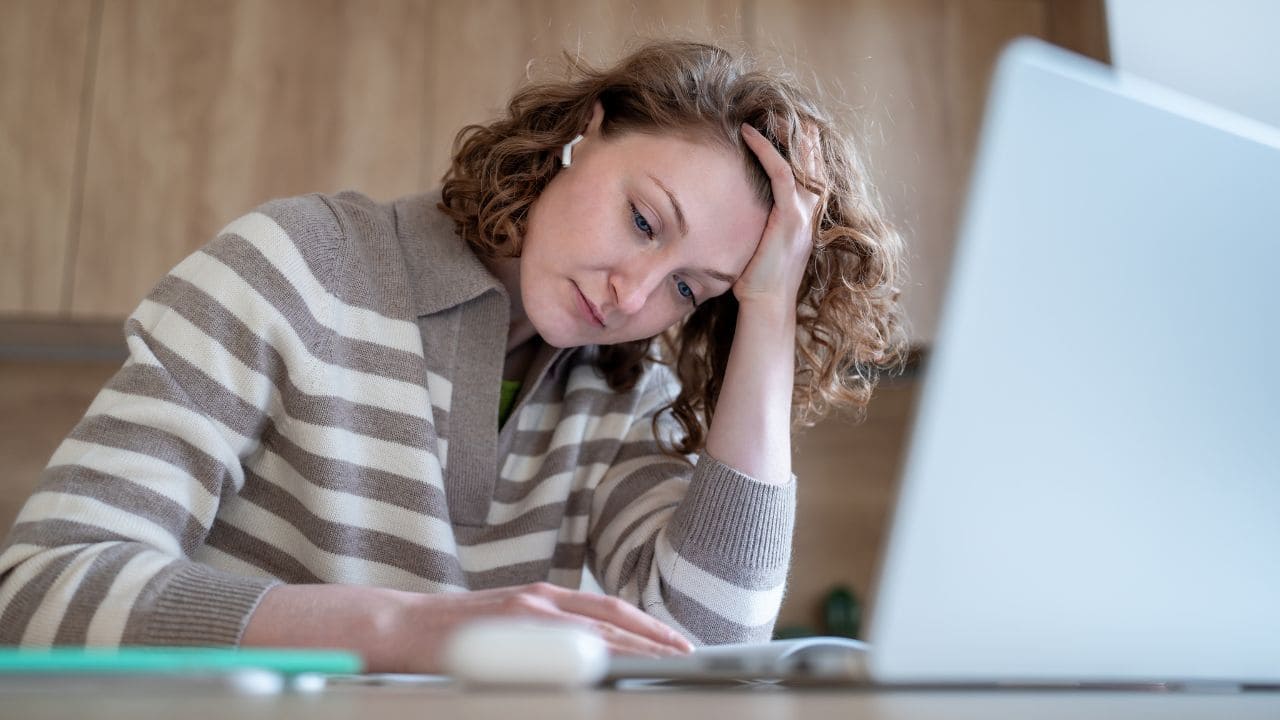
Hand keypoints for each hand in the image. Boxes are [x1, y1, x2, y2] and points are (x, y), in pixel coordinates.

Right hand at [393, 582, 693, 671]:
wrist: (403, 627)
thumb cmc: (453, 634)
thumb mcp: (507, 624)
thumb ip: (542, 633)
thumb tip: (584, 655)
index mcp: (543, 596)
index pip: (607, 608)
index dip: (645, 624)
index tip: (674, 641)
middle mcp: (541, 597)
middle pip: (612, 614)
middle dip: (654, 635)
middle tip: (688, 653)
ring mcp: (527, 611)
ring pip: (596, 629)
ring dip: (637, 646)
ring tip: (668, 662)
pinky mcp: (511, 626)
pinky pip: (563, 643)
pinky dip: (596, 653)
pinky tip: (618, 666)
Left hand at [734, 123, 822, 307]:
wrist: (766, 304)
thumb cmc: (757, 279)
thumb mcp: (761, 242)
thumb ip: (760, 220)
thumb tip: (738, 205)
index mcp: (807, 216)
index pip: (810, 172)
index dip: (801, 147)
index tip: (784, 127)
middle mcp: (811, 212)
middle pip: (813, 160)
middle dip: (800, 133)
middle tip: (782, 111)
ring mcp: (804, 214)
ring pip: (801, 160)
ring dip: (784, 133)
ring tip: (767, 114)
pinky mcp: (790, 218)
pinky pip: (782, 173)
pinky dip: (766, 150)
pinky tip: (750, 135)